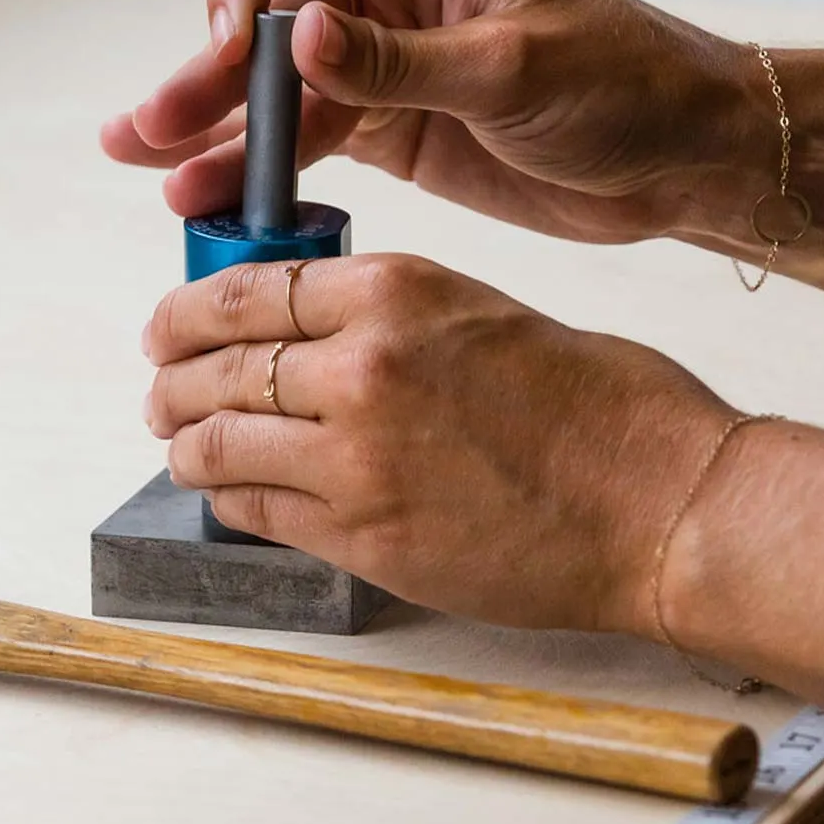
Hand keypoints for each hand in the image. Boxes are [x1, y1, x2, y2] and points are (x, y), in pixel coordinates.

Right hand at [101, 0, 762, 245]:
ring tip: (141, 157)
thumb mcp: (517, 69)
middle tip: (152, 120)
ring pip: (269, 84)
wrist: (687, 161)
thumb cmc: (630, 85)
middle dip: (204, 65)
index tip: (232, 40)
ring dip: (208, 121)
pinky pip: (301, 140)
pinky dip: (253, 167)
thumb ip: (399, 58)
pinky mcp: (384, 125)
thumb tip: (298, 33)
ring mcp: (378, 59)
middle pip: (264, 11)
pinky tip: (201, 194)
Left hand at [143, 253, 732, 632]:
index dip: (188, 311)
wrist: (663, 504)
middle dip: (172, 378)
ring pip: (216, 441)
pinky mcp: (361, 535)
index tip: (169, 325)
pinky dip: (228, 496)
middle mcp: (360, 365)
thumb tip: (305, 333)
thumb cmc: (603, 407)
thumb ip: (386, 316)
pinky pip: (255, 508)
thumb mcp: (482, 310)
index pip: (246, 288)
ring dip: (184, 442)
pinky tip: (228, 490)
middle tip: (160, 389)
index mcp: (394, 290)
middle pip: (215, 363)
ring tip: (180, 442)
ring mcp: (354, 456)